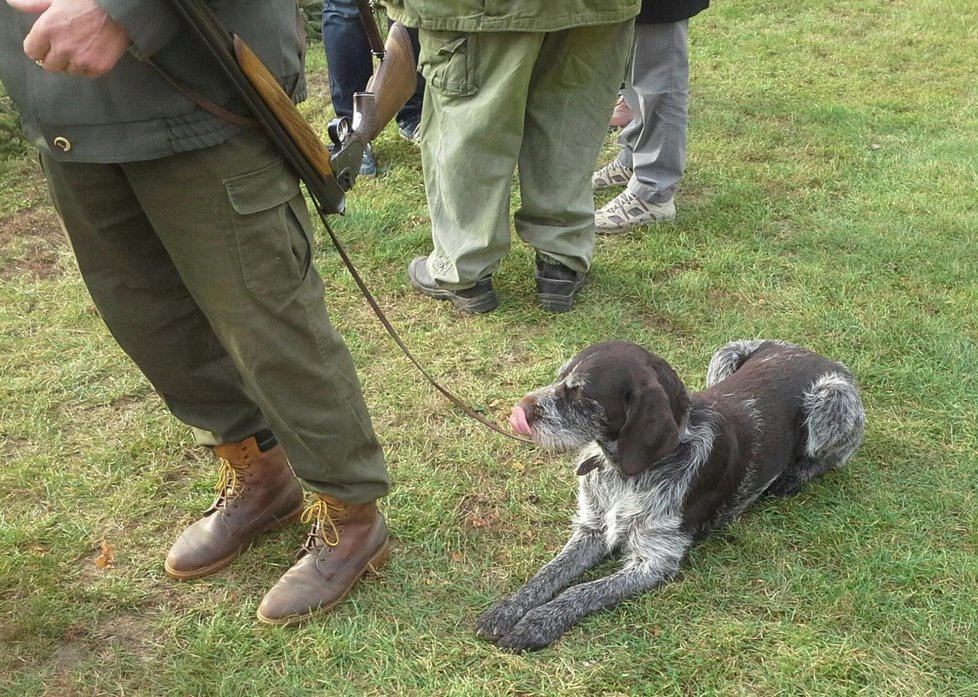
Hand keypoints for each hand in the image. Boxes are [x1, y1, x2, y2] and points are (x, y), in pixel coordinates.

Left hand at [8, 0, 130, 77]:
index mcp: (47, 29)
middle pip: (49, 66)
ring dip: (73, 63)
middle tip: (68, 46)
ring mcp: (80, 59)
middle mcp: (61, 47)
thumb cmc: (87, 2)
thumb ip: (33, 5)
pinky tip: (94, 53)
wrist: (119, 11)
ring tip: (83, 48)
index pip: (32, 52)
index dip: (40, 48)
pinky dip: (90, 67)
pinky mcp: (97, 68)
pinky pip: (87, 75)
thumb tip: (13, 3)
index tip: (48, 45)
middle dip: (56, 57)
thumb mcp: (56, 0)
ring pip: (69, 71)